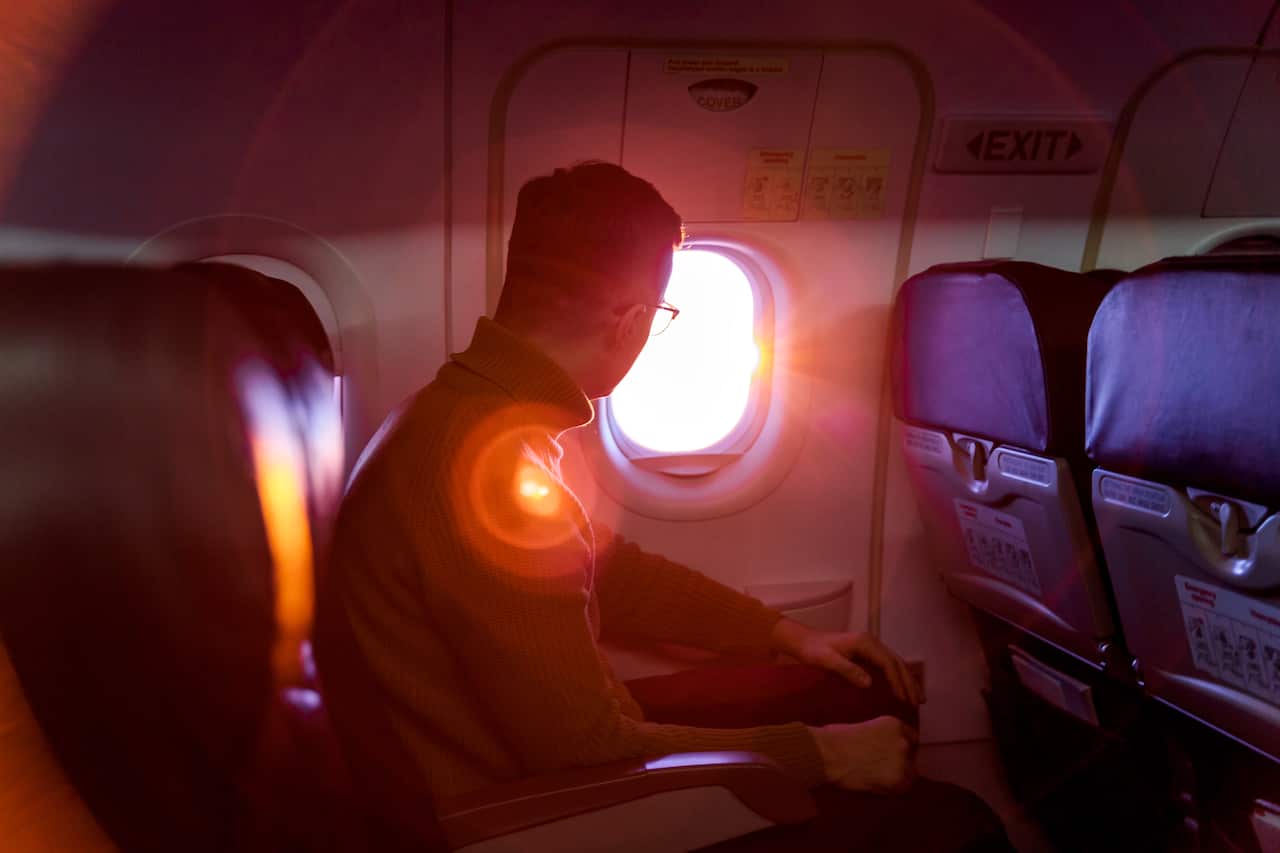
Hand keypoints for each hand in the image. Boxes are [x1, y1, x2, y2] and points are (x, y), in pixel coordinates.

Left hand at [770, 619, 924, 704]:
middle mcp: (871, 642)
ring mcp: (870, 647)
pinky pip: (888, 665)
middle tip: (919, 701)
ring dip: (907, 680)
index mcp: (865, 643)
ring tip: (917, 698)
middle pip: (897, 662)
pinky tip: (902, 689)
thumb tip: (870, 683)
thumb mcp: (827, 660)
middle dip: (909, 682)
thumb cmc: (813, 651)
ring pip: (895, 663)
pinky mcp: (867, 653)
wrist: (804, 642)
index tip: (904, 699)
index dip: (898, 682)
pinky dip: (898, 677)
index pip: (888, 663)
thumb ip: (847, 670)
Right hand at [811, 716, 917, 792]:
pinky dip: (891, 791)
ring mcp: (901, 761)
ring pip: (909, 775)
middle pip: (911, 757)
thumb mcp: (863, 728)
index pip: (910, 738)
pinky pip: (901, 790)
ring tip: (877, 780)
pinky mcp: (897, 780)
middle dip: (900, 763)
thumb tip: (882, 751)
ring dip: (897, 778)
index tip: (892, 755)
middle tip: (882, 770)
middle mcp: (902, 741)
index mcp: (894, 724)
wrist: (827, 754)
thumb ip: (879, 738)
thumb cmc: (834, 739)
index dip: (901, 748)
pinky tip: (875, 787)